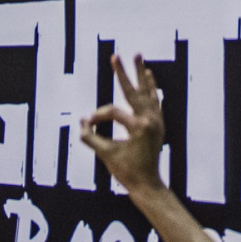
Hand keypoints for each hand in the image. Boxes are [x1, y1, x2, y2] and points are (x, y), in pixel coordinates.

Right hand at [79, 52, 165, 195]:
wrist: (147, 185)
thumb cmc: (126, 171)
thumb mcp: (105, 154)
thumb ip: (90, 137)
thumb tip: (81, 122)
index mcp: (139, 127)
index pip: (114, 113)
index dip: (98, 116)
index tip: (87, 123)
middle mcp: (150, 120)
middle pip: (134, 92)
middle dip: (123, 74)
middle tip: (115, 56)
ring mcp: (156, 121)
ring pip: (148, 92)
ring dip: (142, 75)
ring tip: (138, 57)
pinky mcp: (159, 124)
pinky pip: (155, 101)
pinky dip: (151, 88)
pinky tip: (149, 77)